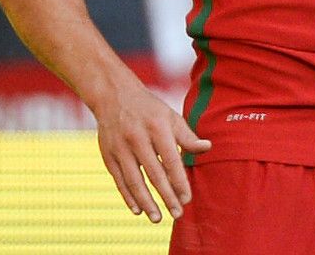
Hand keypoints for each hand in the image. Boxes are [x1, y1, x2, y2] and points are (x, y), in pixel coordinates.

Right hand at [88, 77, 210, 222]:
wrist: (114, 96)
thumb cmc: (150, 109)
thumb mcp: (171, 117)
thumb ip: (187, 136)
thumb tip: (207, 148)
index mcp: (158, 128)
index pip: (172, 160)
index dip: (179, 181)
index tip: (187, 198)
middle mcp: (138, 139)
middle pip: (154, 174)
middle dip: (166, 196)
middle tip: (177, 214)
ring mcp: (120, 148)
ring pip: (134, 181)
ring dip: (146, 202)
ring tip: (157, 218)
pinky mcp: (108, 155)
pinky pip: (118, 180)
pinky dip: (127, 196)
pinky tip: (137, 210)